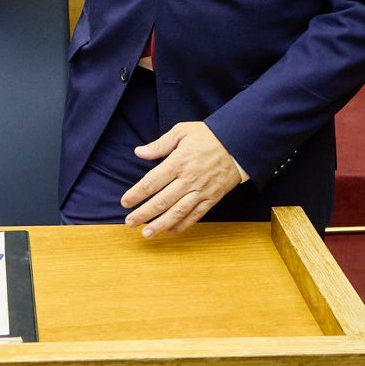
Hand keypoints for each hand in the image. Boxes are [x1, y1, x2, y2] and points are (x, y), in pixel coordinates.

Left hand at [122, 122, 244, 238]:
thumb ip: (159, 144)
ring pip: (177, 212)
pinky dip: (183, 225)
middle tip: (130, 223)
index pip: (152, 182)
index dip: (136, 194)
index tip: (125, 202)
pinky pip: (196, 215)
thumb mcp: (182, 131)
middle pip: (162, 201)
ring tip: (146, 233)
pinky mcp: (212, 198)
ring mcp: (201, 191)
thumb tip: (139, 152)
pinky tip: (170, 232)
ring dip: (160, 225)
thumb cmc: (208, 136)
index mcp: (178, 162)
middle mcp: (188, 179)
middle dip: (144, 214)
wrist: (239, 143)